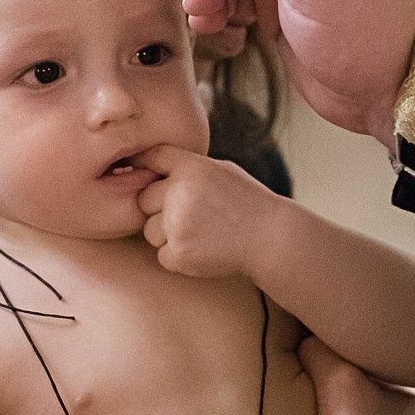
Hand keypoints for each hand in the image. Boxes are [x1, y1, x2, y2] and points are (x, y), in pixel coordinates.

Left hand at [134, 144, 277, 278]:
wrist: (271, 238)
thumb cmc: (248, 203)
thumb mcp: (222, 171)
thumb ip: (189, 168)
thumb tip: (150, 164)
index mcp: (192, 167)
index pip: (152, 157)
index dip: (145, 166)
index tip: (146, 174)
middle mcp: (180, 192)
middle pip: (144, 200)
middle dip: (159, 209)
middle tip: (191, 216)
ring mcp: (178, 225)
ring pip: (150, 231)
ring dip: (167, 235)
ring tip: (201, 234)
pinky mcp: (179, 254)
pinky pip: (162, 255)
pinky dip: (178, 257)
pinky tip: (204, 250)